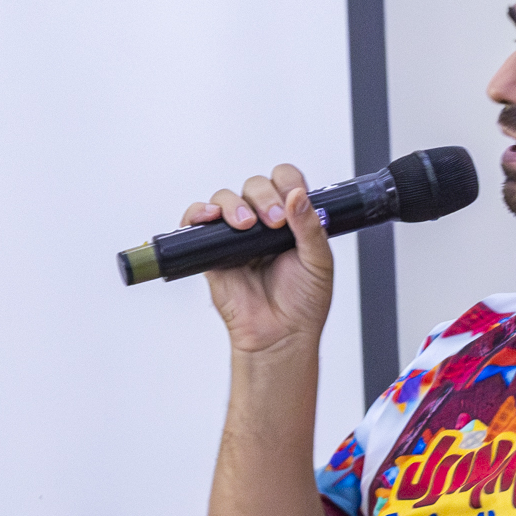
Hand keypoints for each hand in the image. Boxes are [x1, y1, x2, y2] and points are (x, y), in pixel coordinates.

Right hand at [189, 164, 334, 356]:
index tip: (291, 202)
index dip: (286, 183)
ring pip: (225, 198)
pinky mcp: (211, 252)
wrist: (279, 335)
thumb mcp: (319, 260)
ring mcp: (235, 236)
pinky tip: (209, 217)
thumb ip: (310, 226)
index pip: (286, 181)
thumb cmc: (303, 303)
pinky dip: (197, 213)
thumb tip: (297, 196)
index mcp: (291, 220)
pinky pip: (196, 223)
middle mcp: (262, 223)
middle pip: (254, 185)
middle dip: (263, 197)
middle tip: (273, 221)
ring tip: (244, 224)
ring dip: (233, 204)